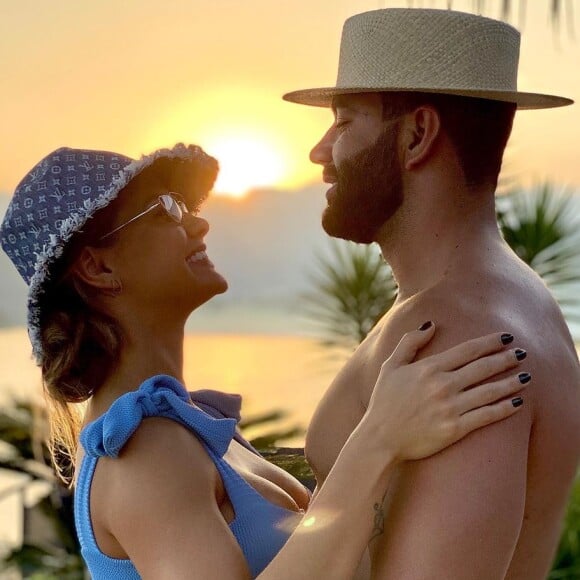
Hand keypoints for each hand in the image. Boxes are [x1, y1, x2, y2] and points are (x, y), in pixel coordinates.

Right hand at [362, 323, 528, 460]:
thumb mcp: (390, 365)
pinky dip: (504, 408)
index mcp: (428, 368)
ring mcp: (450, 408)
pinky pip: (486, 416)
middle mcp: (442, 385)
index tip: (506, 337)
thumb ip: (410, 342)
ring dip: (511, 382)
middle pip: (482, 368)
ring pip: (489, 391)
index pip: (467, 350)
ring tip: (527, 375)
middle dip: (506, 358)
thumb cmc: (384, 400)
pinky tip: (517, 403)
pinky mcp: (454, 429)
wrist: (380, 438)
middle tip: (523, 353)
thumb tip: (431, 324)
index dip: (489, 342)